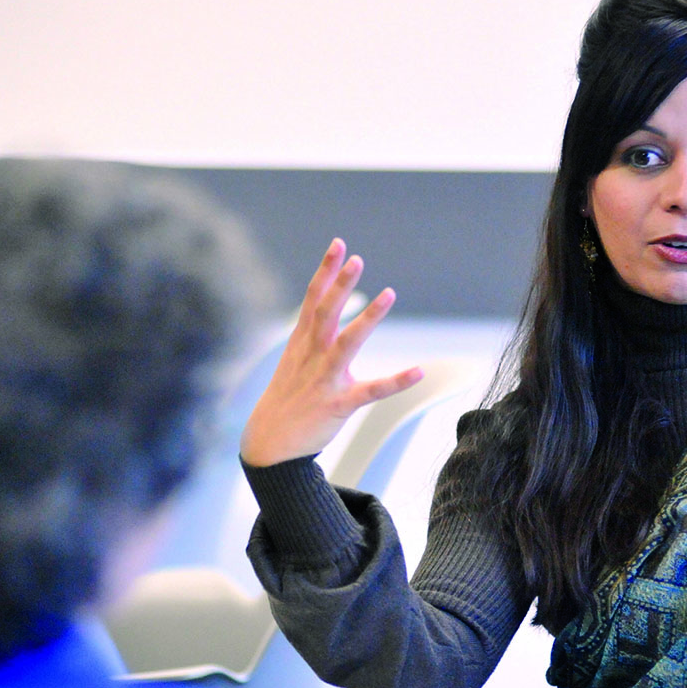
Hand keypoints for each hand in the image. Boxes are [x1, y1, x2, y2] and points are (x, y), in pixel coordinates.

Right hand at [239, 238, 422, 466]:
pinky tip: (418, 372)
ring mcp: (325, 379)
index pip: (314, 299)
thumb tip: (325, 307)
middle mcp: (312, 355)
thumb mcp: (293, 359)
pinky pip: (372, 390)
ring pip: (347, 343)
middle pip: (326, 313)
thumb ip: (311, 333)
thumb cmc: (287, 397)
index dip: (327, 271)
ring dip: (368, 318)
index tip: (339, 245)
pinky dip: (396, 381)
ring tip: (388, 293)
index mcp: (301, 343)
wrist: (269, 442)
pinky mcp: (339, 403)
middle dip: (341, 285)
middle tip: (358, 259)